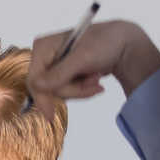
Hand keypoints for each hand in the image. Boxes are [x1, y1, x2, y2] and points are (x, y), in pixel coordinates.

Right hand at [26, 19, 159, 107]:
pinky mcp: (66, 73)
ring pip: (60, 91)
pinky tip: (95, 78)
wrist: (124, 43)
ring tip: (96, 77)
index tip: (50, 115)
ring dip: (81, 89)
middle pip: (49, 87)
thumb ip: (60, 73)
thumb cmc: (104, 44)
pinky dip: (84, 88)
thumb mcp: (83, 58)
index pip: (35, 78)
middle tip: (93, 82)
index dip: (41, 97)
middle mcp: (45, 56)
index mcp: (43, 47)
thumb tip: (37, 86)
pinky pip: (68, 90)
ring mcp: (56, 65)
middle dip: (73, 89)